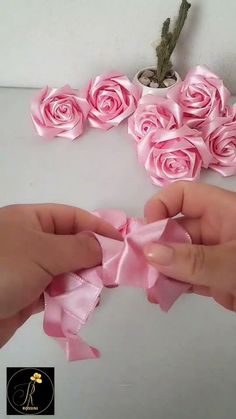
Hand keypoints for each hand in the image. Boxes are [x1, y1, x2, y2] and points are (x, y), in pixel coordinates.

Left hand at [0, 204, 120, 346]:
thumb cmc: (3, 269)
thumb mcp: (43, 251)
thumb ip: (80, 247)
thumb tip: (108, 246)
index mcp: (30, 220)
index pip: (73, 218)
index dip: (98, 228)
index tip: (122, 244)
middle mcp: (31, 241)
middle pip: (73, 245)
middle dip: (94, 258)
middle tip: (113, 275)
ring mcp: (29, 269)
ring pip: (67, 271)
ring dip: (84, 281)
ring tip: (96, 293)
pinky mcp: (28, 295)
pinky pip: (57, 292)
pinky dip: (70, 298)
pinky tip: (81, 305)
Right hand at [144, 181, 235, 310]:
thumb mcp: (235, 263)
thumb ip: (194, 260)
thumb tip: (149, 252)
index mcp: (223, 211)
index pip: (183, 195)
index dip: (160, 207)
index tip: (147, 233)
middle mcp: (217, 229)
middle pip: (176, 229)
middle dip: (155, 247)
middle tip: (138, 268)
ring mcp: (216, 255)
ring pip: (179, 256)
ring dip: (161, 271)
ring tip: (148, 289)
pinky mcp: (218, 278)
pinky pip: (189, 277)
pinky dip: (174, 286)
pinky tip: (161, 296)